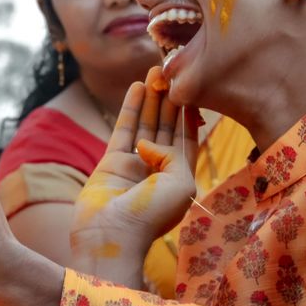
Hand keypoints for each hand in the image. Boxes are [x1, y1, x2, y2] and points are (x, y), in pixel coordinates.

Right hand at [71, 67, 198, 283]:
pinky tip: (137, 87)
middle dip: (170, 99)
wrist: (111, 234)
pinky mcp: (112, 162)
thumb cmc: (150, 215)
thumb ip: (175, 154)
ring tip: (155, 70)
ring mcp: (134, 166)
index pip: (187, 139)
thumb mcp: (181, 184)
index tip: (193, 86)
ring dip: (151, 98)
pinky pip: (123, 129)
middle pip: (166, 127)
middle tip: (172, 70)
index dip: (190, 113)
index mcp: (180, 179)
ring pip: (145, 125)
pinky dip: (130, 108)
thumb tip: (148, 145)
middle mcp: (158, 171)